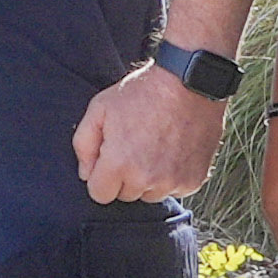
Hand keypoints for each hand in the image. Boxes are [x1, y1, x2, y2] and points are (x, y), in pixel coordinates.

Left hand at [73, 64, 228, 208]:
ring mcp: (173, 182)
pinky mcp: (194, 180)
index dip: (101, 176)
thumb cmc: (142, 93)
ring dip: (149, 179)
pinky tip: (173, 150)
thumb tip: (86, 174)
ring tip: (155, 146)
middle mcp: (146, 179)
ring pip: (151, 194)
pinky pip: (175, 189)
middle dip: (125, 176)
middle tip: (135, 145)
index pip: (100, 194)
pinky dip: (172, 176)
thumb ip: (84, 145)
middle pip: (126, 194)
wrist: (190, 83)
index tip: (110, 157)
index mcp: (119, 164)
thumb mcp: (99, 109)